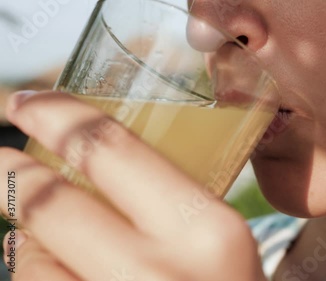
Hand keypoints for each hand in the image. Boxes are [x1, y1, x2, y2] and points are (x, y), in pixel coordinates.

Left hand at [1, 91, 264, 280]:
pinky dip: (37, 274)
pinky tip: (58, 274)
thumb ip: (163, 202)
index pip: (112, 148)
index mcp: (206, 231)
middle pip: (50, 201)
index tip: (27, 99)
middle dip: (12, 173)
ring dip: (28, 243)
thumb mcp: (214, 243)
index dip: (59, 114)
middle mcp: (156, 272)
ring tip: (52, 244)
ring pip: (27, 259)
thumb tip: (85, 167)